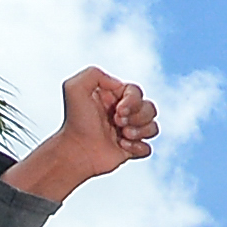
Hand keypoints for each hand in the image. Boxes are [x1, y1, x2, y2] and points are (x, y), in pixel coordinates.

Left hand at [6, 66, 157, 198]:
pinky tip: (122, 147)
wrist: (74, 152)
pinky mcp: (128, 151)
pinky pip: (147, 148)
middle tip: (117, 122)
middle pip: (150, 108)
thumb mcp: (75, 88)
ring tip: (122, 136)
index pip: (137, 92)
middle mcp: (122, 114)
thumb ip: (94, 74)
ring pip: (152, 127)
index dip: (133, 101)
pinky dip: (138, 147)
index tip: (117, 110)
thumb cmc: (74, 122)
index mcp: (113, 98)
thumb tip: (119, 85)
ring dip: (140, 131)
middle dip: (137, 116)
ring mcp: (127, 132)